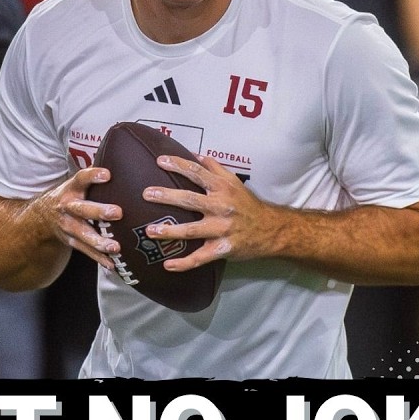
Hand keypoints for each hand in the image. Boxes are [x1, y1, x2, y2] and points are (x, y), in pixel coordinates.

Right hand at [26, 166, 123, 270]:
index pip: (81, 178)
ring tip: (115, 247)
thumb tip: (123, 156)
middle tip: (118, 212)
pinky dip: (99, 259)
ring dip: (99, 241)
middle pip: (82, 209)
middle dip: (99, 211)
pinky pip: (86, 251)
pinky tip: (112, 264)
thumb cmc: (72, 195)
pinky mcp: (72, 241)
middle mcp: (68, 207)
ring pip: (83, 234)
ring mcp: (68, 226)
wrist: (43, 217)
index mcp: (71, 189)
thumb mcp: (77, 183)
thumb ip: (94, 176)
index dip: (93, 176)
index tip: (107, 174)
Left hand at [141, 154, 279, 271]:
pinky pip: (201, 258)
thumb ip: (214, 168)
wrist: (271, 230)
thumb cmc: (248, 205)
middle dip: (167, 196)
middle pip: (190, 200)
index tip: (160, 162)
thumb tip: (194, 154)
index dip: (178, 165)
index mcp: (222, 188)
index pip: (197, 173)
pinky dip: (184, 263)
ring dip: (170, 231)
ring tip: (150, 231)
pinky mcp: (223, 249)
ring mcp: (222, 229)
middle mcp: (221, 207)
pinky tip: (167, 265)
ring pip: (192, 230)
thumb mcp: (235, 182)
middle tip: (147, 194)